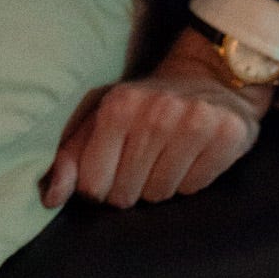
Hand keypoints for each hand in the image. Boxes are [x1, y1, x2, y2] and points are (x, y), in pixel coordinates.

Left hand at [40, 26, 272, 211]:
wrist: (208, 79)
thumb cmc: (144, 107)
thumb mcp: (99, 121)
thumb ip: (70, 158)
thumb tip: (50, 198)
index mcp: (118, 106)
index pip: (94, 185)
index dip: (100, 188)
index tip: (110, 172)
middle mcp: (156, 111)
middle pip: (127, 194)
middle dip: (130, 188)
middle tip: (141, 163)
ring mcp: (196, 121)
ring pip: (161, 194)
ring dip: (160, 185)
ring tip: (166, 157)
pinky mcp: (228, 134)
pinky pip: (195, 188)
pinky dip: (190, 181)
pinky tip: (191, 156)